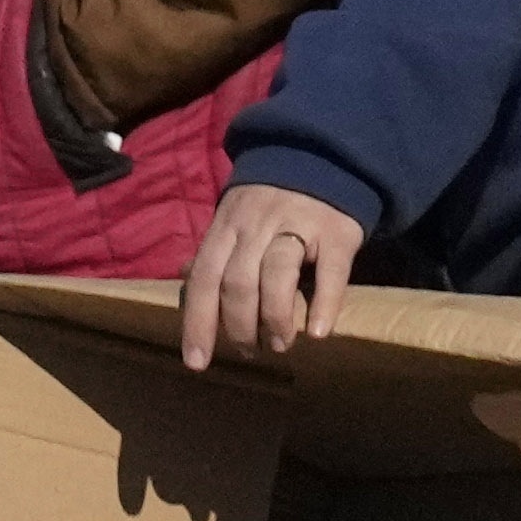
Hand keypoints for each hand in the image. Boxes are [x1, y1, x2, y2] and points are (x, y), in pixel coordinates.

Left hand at [182, 179, 367, 373]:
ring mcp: (299, 226)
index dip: (198, 323)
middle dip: (239, 325)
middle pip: (238, 282)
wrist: (324, 158)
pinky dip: (324, 304)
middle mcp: (257, 226)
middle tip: (249, 350)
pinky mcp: (337, 232)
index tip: (197, 362)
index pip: (203, 278)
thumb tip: (183, 278)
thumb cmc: (272, 200)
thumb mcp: (234, 217)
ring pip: (276, 275)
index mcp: (227, 226)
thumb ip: (214, 249)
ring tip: (280, 345)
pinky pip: (330, 272)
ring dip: (275, 319)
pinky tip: (318, 332)